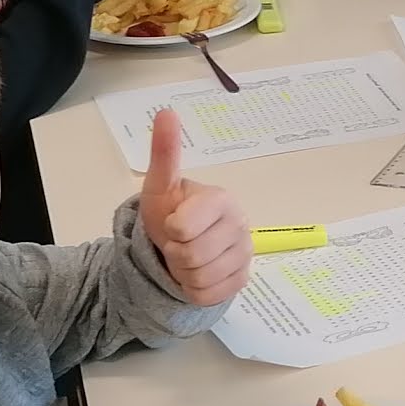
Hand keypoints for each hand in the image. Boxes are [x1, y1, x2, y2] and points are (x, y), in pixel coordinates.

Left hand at [139, 109, 249, 304]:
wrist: (178, 245)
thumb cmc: (170, 212)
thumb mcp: (160, 185)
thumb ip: (164, 151)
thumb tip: (165, 111)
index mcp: (222, 199)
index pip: (184, 228)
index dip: (171, 231)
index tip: (174, 223)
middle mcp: (241, 224)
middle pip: (192, 256)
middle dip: (176, 253)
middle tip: (178, 243)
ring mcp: (245, 254)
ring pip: (201, 278)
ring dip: (184, 273)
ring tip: (186, 257)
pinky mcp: (242, 279)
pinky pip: (210, 294)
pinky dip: (195, 289)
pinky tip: (198, 273)